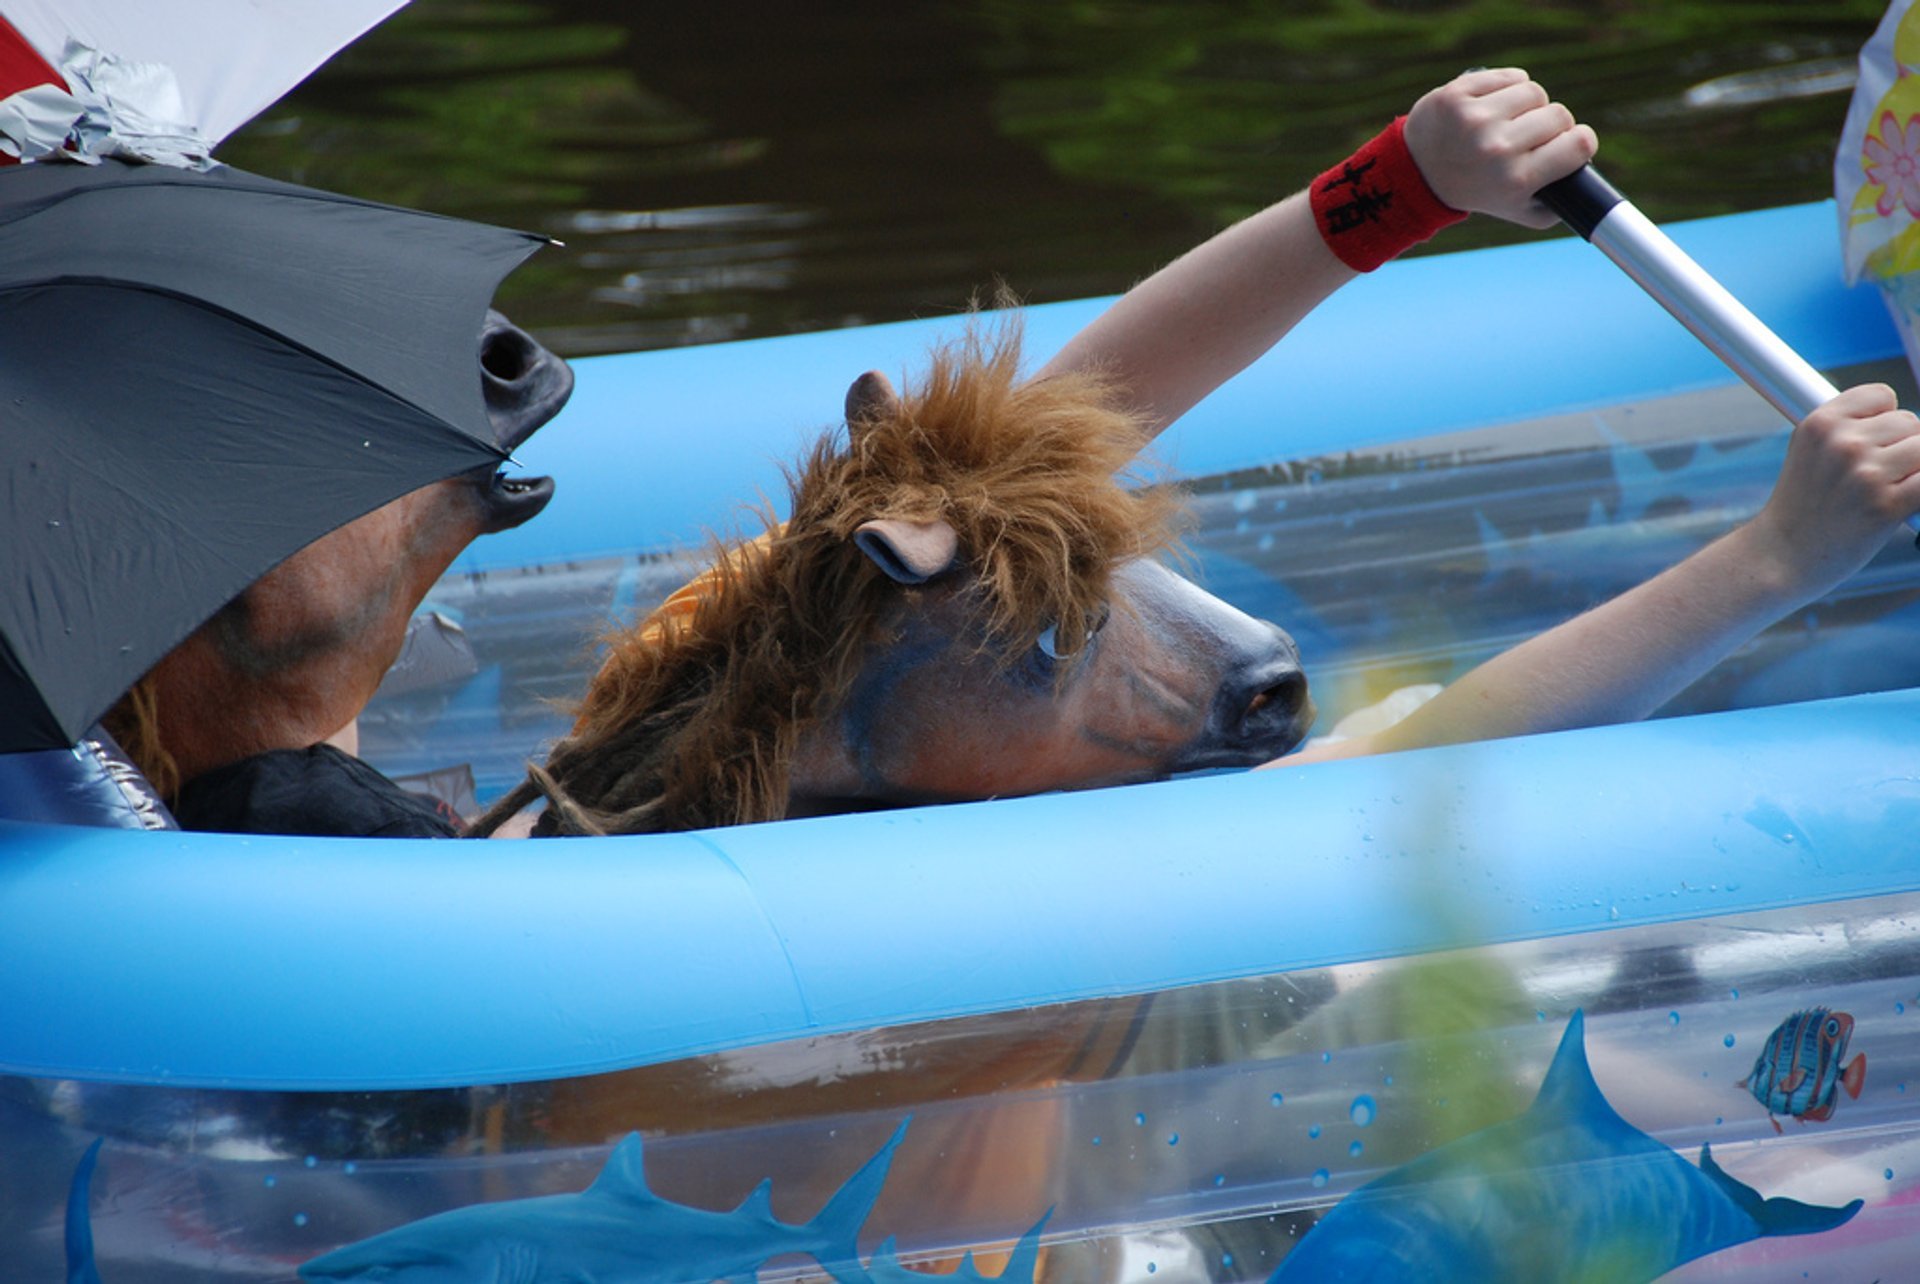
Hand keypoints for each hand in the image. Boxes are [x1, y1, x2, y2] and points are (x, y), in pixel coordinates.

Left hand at [1403, 68, 1596, 228]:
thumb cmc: (1479, 190)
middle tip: (1530, 137)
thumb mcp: (1520, 211)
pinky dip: (1508, 87)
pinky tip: (1494, 104)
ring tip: (1511, 120)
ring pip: (1535, 91)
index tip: (1568, 145)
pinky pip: (1510, 76)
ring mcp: (1475, 119)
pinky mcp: (1458, 94)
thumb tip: (1589, 180)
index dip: (1580, 142)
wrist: (1418, 175)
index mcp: (1517, 180)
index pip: (1580, 143)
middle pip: (1559, 114)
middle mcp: (1497, 148)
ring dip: (1530, 104)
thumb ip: (1561, 203)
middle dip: (1551, 125)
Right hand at [1744, 383, 1919, 592]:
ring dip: (1913, 471)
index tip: (1868, 444)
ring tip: (1883, 491)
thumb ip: (1849, 427)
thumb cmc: (1802, 505)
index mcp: (1820, 424)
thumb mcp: (1809, 451)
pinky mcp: (1885, 506)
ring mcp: (1865, 474)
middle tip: (1872, 477)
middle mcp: (1842, 443)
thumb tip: (1905, 422)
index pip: (1882, 396)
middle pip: (1909, 422)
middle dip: (1900, 447)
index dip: (1882, 420)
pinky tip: (1902, 504)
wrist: (1781, 556)